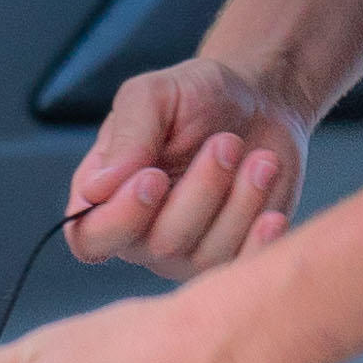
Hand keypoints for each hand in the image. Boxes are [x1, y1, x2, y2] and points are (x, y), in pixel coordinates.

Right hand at [64, 55, 309, 274]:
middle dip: (200, 192)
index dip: (120, 218)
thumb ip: (127, 136)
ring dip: (238, 203)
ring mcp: (186, 253)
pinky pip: (241, 268)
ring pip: (206, 255)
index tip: (154, 177)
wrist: (258, 104)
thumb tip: (96, 188)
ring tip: (260, 159)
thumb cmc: (197, 96)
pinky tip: (272, 216)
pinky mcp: (230, 258)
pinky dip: (259, 243)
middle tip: (226, 143)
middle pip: (159, 244)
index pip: (91, 238)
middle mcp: (140, 235)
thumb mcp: (155, 95)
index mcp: (105, 198)